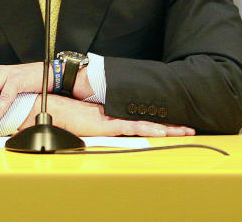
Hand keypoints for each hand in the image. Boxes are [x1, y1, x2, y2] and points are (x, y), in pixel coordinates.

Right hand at [33, 95, 195, 137]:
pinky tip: (161, 132)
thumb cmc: (65, 116)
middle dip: (170, 125)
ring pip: (146, 124)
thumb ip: (100, 125)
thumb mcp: (87, 122)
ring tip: (184, 131)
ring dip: (166, 128)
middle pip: (149, 120)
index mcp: (114, 115)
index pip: (142, 118)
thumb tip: (110, 129)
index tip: (175, 124)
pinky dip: (148, 130)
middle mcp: (117, 115)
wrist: (52, 109)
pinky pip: (132, 128)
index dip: (159, 122)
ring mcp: (113, 119)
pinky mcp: (107, 124)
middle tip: (188, 129)